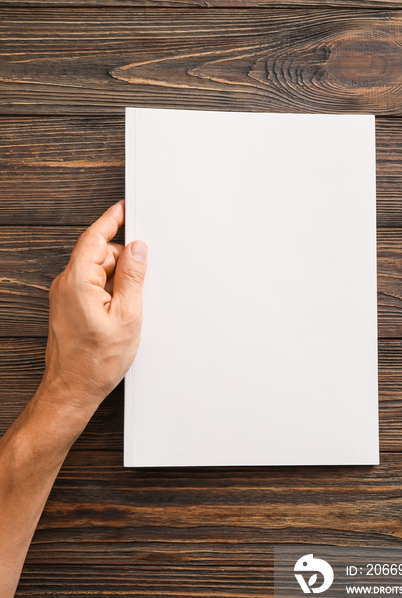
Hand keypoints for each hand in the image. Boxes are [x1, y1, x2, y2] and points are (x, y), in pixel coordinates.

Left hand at [39, 200, 146, 419]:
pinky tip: (120, 312)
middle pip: (99, 254)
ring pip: (97, 271)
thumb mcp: (127, 316)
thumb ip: (132, 277)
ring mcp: (65, 296)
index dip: (111, 219)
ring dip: (117, 280)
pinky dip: (109, 290)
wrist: (73, 388)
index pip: (95, 237)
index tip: (124, 208)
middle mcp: (66, 284)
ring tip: (129, 308)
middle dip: (123, 261)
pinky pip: (91, 286)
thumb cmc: (96, 360)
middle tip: (141, 283)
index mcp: (78, 281)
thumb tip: (137, 248)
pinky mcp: (68, 306)